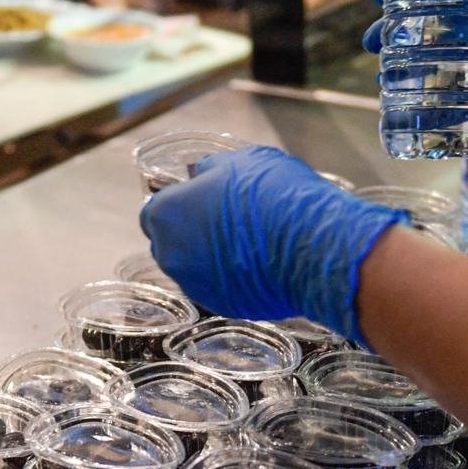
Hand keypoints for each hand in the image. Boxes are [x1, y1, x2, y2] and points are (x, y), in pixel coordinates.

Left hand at [140, 147, 407, 342]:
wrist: (313, 244)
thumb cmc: (274, 194)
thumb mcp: (239, 161)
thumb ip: (210, 171)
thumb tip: (201, 175)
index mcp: (166, 216)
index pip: (154, 212)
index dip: (178, 204)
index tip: (198, 200)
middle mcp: (172, 256)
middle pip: (171, 245)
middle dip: (191, 233)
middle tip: (224, 220)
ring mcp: (198, 287)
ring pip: (197, 270)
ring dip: (213, 258)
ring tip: (250, 241)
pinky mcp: (227, 307)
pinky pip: (223, 288)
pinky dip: (235, 278)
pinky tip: (263, 262)